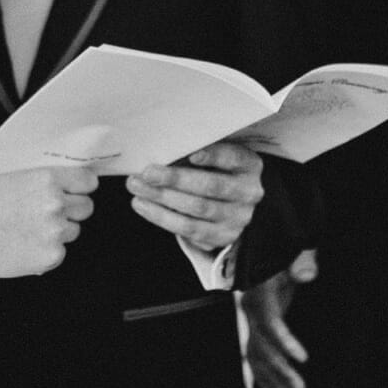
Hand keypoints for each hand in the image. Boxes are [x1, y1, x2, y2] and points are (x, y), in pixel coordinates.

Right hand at [0, 167, 95, 277]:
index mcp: (47, 179)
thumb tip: (67, 178)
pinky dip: (47, 251)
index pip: (88, 181)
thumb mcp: (12, 176)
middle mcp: (56, 203)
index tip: (76, 192)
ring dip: (58, 231)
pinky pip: (60, 251)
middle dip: (72, 210)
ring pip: (73, 230)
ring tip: (29, 231)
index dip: (81, 187)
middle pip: (86, 207)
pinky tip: (25, 246)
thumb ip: (42, 177)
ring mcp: (56, 231)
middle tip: (48, 215)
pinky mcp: (52, 256)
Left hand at [126, 141, 263, 250]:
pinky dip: (162, 216)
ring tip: (137, 188)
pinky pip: (188, 229)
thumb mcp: (216, 159)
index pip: (233, 157)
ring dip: (162, 199)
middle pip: (210, 186)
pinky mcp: (221, 237)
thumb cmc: (216, 172)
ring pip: (197, 210)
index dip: (213, 156)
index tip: (191, 154)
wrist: (232, 206)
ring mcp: (237, 218)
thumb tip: (160, 150)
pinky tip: (143, 205)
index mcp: (249, 166)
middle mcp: (248, 193)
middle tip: (146, 173)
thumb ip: (196, 153)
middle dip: (175, 179)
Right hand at [242, 249, 318, 387]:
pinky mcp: (257, 320)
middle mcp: (251, 306)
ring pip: (257, 351)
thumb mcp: (294, 248)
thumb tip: (306, 275)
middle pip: (261, 343)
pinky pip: (254, 349)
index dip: (284, 341)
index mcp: (260, 290)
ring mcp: (252, 315)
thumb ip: (301, 259)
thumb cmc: (281, 244)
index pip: (269, 321)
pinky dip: (261, 370)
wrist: (262, 241)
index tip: (302, 358)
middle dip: (279, 368)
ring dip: (272, 374)